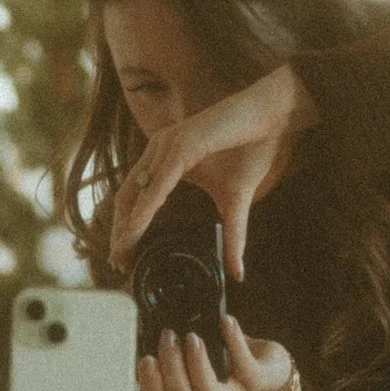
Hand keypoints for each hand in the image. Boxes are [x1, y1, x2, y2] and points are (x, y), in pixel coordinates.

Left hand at [111, 62, 319, 282]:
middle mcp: (159, 150)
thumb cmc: (252, 149)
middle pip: (127, 194)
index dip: (127, 225)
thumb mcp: (237, 202)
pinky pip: (159, 181)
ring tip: (121, 249)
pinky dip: (146, 206)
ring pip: (137, 190)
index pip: (136, 196)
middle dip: (119, 229)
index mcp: (165, 159)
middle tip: (116, 260)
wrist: (272, 116)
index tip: (123, 254)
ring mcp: (167, 145)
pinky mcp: (182, 144)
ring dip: (127, 223)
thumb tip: (237, 274)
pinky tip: (137, 227)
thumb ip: (232, 236)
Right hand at [135, 317, 299, 390]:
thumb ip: (177, 338)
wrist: (269, 364)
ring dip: (196, 365)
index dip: (149, 385)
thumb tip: (153, 309)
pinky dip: (233, 341)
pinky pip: (244, 368)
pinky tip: (225, 321)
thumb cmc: (226, 353)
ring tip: (192, 336)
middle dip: (170, 368)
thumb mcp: (199, 346)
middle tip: (168, 335)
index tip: (146, 358)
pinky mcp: (256, 381)